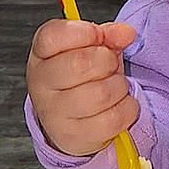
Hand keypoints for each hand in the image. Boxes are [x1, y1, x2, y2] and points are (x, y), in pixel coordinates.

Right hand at [27, 17, 138, 157]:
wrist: (74, 119)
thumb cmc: (83, 77)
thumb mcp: (92, 48)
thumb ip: (108, 35)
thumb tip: (125, 33)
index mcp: (42, 54)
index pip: (53, 36)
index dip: (84, 32)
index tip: (98, 35)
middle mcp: (41, 83)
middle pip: (81, 63)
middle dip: (107, 60)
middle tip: (109, 64)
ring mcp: (54, 113)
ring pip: (101, 94)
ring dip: (119, 86)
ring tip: (113, 86)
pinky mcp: (73, 136)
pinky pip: (113, 119)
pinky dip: (127, 108)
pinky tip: (118, 104)